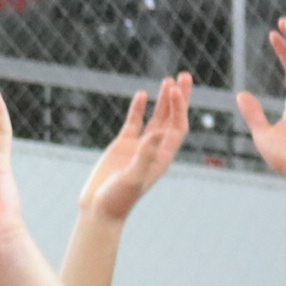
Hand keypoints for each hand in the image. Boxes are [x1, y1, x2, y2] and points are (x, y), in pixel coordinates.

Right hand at [76, 73, 191, 220]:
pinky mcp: (123, 146)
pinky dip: (138, 109)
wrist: (100, 210)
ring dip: (163, 100)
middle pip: (172, 118)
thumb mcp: (133, 177)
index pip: (177, 127)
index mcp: (162, 157)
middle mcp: (155, 149)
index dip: (179, 108)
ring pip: (156, 118)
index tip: (174, 90)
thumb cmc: (118, 199)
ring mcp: (139, 147)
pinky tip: (141, 94)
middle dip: (179, 98)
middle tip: (185, 75)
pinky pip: (134, 123)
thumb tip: (158, 133)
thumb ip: (145, 155)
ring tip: (168, 79)